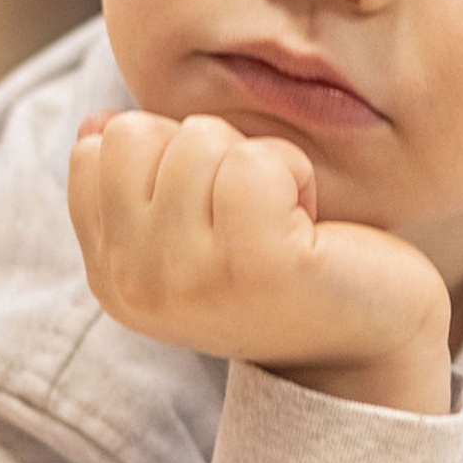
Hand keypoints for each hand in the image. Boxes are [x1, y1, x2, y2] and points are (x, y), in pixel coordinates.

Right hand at [68, 109, 451, 409]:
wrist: (369, 341)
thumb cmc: (281, 268)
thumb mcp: (191, 228)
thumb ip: (138, 181)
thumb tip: (97, 121)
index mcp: (110, 275)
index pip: (94, 152)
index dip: (165, 154)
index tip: (210, 207)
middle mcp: (135, 285)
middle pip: (138, 134)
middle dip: (207, 150)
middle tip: (252, 210)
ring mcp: (190, 278)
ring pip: (198, 138)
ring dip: (257, 161)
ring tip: (282, 217)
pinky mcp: (255, 265)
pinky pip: (254, 160)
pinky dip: (293, 171)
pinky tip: (308, 222)